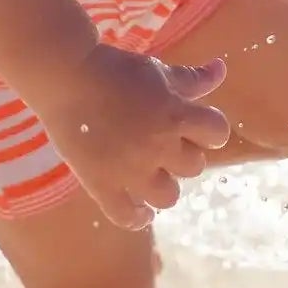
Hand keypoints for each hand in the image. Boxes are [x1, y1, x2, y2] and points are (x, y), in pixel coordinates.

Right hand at [37, 45, 229, 230]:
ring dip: (165, 185)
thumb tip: (221, 70)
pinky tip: (142, 212)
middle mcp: (158, 147)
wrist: (67, 77)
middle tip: (167, 146)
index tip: (197, 127)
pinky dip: (138, 218)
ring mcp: (130, 171)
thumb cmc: (115, 69)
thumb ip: (192, 78)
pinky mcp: (103, 185)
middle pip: (194, 166)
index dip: (210, 130)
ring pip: (168, 197)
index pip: (217, 133)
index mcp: (175, 115)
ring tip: (153, 175)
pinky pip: (126, 216)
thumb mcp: (158, 70)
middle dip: (185, 155)